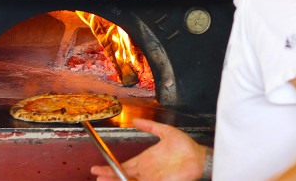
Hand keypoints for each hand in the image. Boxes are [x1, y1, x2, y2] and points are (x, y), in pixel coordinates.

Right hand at [91, 118, 206, 180]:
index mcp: (145, 160)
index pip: (124, 166)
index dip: (110, 167)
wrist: (198, 157)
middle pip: (123, 176)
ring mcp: (151, 178)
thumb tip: (136, 120)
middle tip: (97, 176)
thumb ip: (150, 126)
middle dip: (109, 176)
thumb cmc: (185, 146)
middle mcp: (146, 171)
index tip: (98, 168)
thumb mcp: (165, 132)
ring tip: (103, 179)